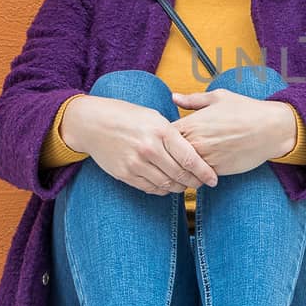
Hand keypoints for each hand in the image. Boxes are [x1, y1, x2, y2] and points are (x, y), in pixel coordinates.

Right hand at [65, 95, 217, 195]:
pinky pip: (150, 188)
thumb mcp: (153, 116)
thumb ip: (173, 134)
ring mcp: (136, 163)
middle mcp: (149, 148)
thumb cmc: (127, 116)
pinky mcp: (125, 174)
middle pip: (180, 175)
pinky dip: (162, 189)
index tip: (213, 180)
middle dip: (194, 182)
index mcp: (161, 131)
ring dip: (179, 188)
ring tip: (185, 185)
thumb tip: (194, 150)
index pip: (190, 158)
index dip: (204, 172)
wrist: (92, 123)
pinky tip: (167, 185)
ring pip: (166, 184)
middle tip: (201, 184)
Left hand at [167, 88, 297, 176]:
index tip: (163, 139)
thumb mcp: (219, 98)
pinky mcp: (217, 171)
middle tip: (165, 158)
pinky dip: (193, 178)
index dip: (160, 138)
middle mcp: (195, 142)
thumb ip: (193, 100)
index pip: (163, 135)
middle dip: (165, 157)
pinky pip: (197, 178)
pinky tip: (195, 174)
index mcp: (192, 122)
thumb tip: (174, 97)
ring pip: (180, 170)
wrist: (271, 128)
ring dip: (178, 170)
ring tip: (178, 168)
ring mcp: (205, 158)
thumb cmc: (246, 110)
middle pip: (167, 155)